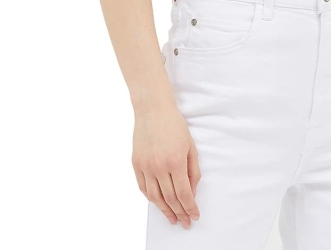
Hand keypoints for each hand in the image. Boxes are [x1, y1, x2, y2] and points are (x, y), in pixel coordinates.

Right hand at [132, 104, 200, 229]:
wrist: (153, 109)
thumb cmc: (174, 125)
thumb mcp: (190, 146)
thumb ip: (193, 171)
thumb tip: (192, 191)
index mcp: (175, 161)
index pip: (183, 193)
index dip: (190, 207)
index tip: (194, 216)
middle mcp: (158, 167)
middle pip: (170, 198)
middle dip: (179, 213)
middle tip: (185, 222)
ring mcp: (145, 166)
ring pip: (155, 197)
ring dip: (164, 210)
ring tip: (172, 218)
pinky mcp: (136, 163)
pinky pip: (143, 187)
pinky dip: (151, 198)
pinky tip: (158, 203)